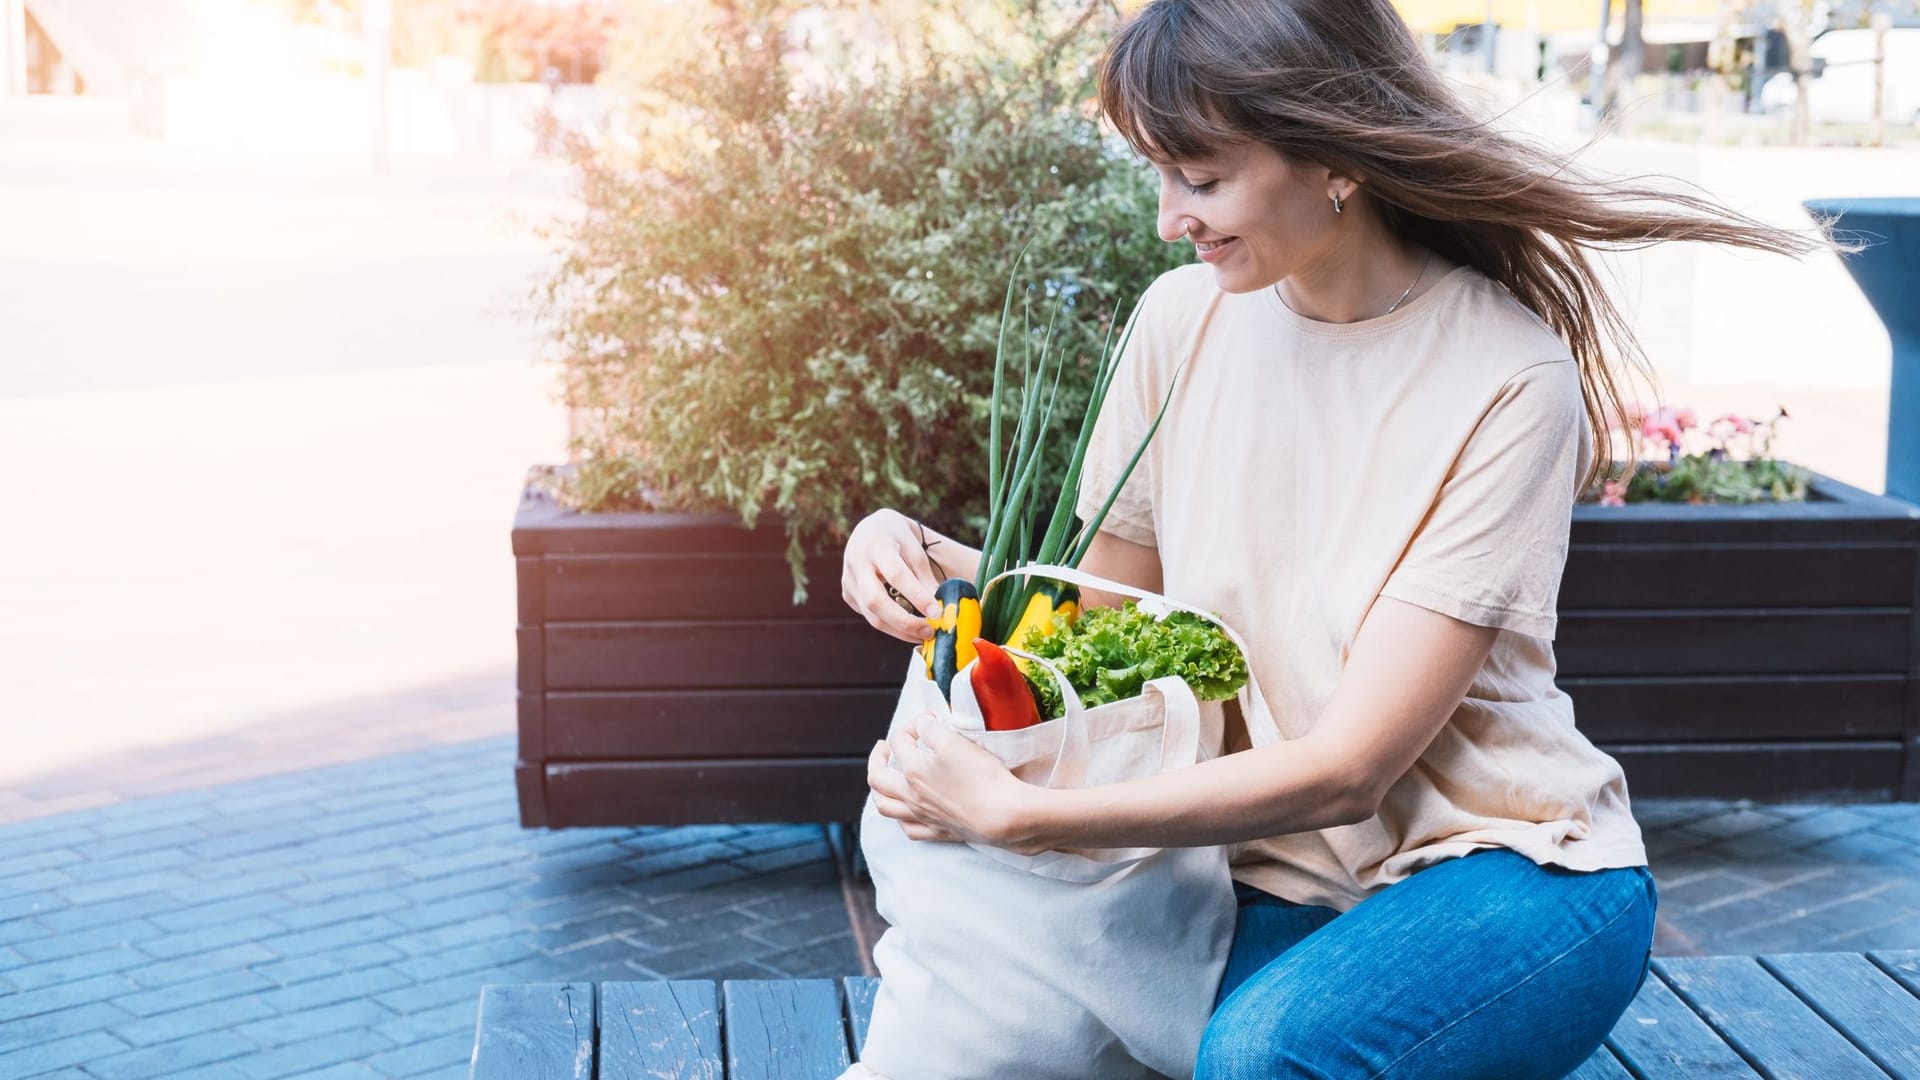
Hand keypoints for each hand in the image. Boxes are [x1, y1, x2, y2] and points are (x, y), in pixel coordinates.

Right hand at [841, 509, 942, 643]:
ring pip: (872, 615)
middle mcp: (857, 562)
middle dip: (904, 622)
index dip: (917, 596)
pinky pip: (870, 616)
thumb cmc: (898, 538)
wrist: (870, 529)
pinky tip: (908, 627)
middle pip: (876, 601)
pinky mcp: (847, 594)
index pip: (897, 575)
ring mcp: (848, 580)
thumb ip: (925, 578)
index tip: (937, 613)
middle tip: (929, 631)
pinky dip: (891, 625)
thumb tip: (936, 611)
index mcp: (877, 545)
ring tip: (923, 634)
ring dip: (900, 630)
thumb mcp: (915, 549)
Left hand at [867, 713, 1049, 853]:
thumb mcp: (955, 742)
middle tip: (884, 747)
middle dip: (876, 759)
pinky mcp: (940, 832)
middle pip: (878, 778)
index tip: (928, 719)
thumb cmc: (981, 777)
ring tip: (885, 780)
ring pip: (886, 807)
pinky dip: (902, 818)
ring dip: (880, 791)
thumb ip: (933, 730)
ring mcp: (924, 816)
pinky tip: (907, 811)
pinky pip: (910, 829)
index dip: (911, 725)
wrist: (1004, 816)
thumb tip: (923, 725)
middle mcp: (912, 796)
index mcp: (913, 771)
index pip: (899, 741)